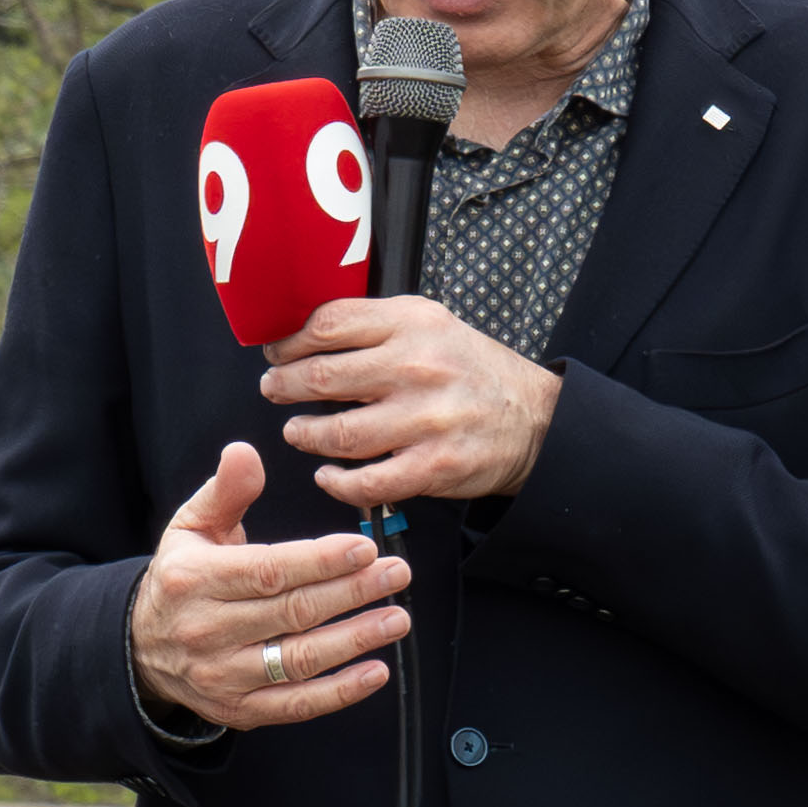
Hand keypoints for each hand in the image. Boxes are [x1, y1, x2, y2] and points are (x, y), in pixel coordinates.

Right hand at [127, 439, 413, 729]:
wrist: (141, 648)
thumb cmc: (181, 578)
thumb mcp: (190, 527)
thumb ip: (224, 490)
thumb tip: (246, 452)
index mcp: (194, 579)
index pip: (268, 571)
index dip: (321, 561)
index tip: (365, 548)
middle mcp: (206, 631)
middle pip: (292, 613)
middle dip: (351, 592)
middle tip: (395, 574)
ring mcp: (223, 675)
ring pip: (298, 660)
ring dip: (355, 640)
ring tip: (396, 618)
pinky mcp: (239, 710)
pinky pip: (296, 705)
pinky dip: (339, 693)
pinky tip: (375, 672)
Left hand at [262, 295, 563, 509]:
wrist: (532, 418)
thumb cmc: (471, 370)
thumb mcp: (430, 324)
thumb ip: (375, 325)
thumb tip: (306, 332)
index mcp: (413, 324)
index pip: (329, 324)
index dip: (291, 341)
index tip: (279, 351)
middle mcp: (418, 367)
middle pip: (322, 377)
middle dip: (284, 386)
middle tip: (275, 390)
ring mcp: (425, 419)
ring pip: (337, 433)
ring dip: (304, 434)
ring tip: (297, 431)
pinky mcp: (432, 465)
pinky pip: (366, 482)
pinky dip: (336, 482)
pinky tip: (327, 474)